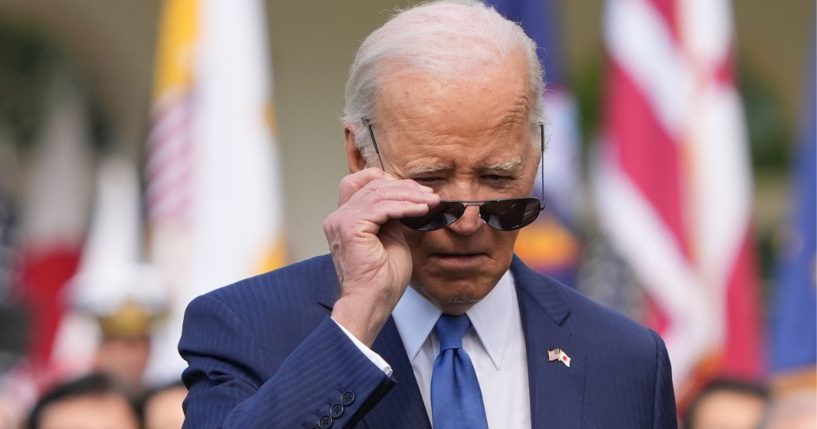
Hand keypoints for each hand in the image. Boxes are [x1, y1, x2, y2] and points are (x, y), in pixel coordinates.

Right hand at [324, 167, 438, 345]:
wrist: (371, 303)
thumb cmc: (381, 280)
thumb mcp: (391, 238)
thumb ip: (392, 217)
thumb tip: (407, 199)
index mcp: (345, 219)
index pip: (362, 182)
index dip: (390, 181)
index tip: (417, 191)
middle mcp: (338, 217)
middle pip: (373, 184)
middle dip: (406, 188)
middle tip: (431, 196)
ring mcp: (341, 220)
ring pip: (379, 193)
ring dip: (410, 196)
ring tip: (431, 202)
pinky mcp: (350, 227)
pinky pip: (383, 207)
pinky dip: (406, 206)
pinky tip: (422, 210)